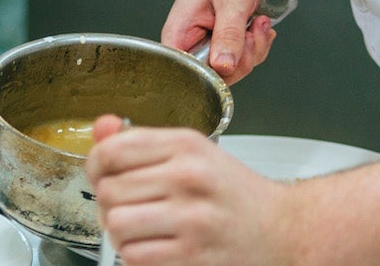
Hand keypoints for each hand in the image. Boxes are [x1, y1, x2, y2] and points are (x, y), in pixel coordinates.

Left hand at [88, 115, 297, 265]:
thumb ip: (142, 140)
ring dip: (121, 233)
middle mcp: (189, 178)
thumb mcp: (194, 152)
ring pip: (116, 225)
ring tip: (141, 229)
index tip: (102, 173)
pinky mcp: (192, 256)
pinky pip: (135, 257)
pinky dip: (138, 256)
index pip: (111, 150)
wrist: (284, 229)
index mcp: (186, 145)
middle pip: (108, 191)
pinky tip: (156, 247)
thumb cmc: (236, 193)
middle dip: (111, 203)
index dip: (95, 164)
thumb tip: (100, 127)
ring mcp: (192, 219)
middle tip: (131, 206)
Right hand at [162, 0, 278, 81]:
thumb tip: (223, 67)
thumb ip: (227, 35)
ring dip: (253, 48)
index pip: (186, 71)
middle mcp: (190, 44)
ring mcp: (210, 46)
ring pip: (233, 70)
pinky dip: (257, 45)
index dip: (212, 72)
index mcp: (178, 32)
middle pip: (214, 75)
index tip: (233, 56)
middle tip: (250, 31)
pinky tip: (259, 26)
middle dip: (242, 57)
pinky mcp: (226, 46)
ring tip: (257, 22)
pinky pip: (244, 61)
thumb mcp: (230, 1)